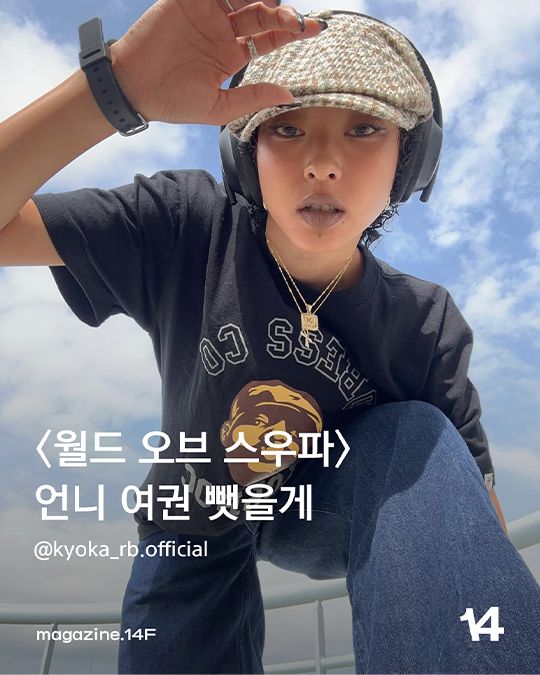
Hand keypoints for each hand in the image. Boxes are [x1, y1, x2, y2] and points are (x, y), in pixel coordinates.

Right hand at [108, 0, 324, 125]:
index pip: (268, 38)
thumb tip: (289, 95)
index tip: (315, 29)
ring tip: (275, 3)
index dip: (292, 31)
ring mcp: (205, 13)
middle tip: (295, 19)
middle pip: (261, 12)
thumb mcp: (218, 107)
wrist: (134, 89)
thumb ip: (253, 97)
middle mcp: (223, 31)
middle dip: (282, 13)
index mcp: (232, 55)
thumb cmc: (172, 101)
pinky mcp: (186, 0)